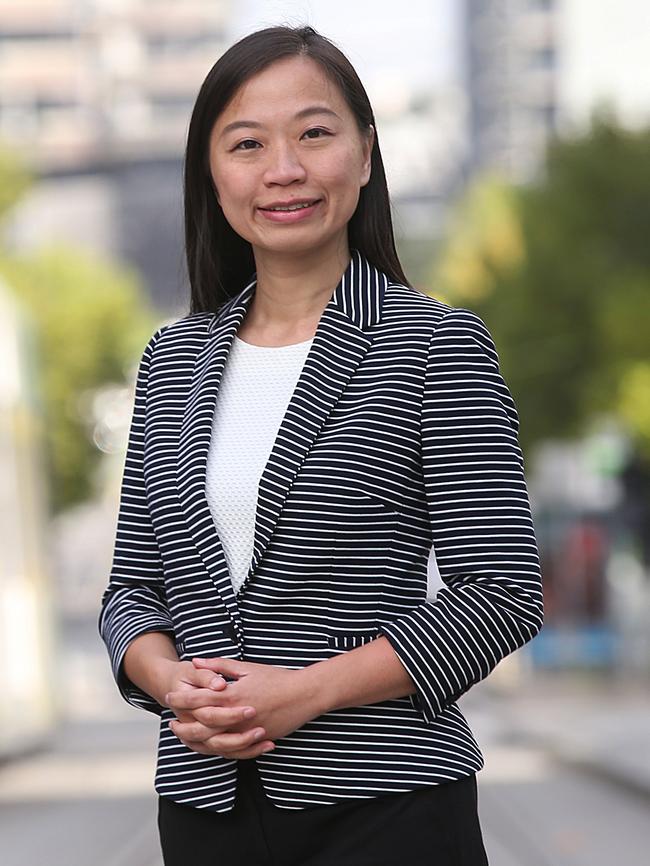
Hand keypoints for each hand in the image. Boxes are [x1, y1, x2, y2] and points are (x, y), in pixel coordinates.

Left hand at [166, 657, 318, 758]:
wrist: (303, 695)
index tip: (169, 695)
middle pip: (200, 725)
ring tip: (185, 736)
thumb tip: (196, 661)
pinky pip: (231, 751)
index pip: (198, 699)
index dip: (181, 698)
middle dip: (182, 723)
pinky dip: (216, 750)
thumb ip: (218, 665)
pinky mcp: (255, 741)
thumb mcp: (246, 668)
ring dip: (195, 740)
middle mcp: (236, 716)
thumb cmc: (275, 678)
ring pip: (213, 742)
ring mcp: (246, 731)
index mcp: (232, 695)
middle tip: (171, 722)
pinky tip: (208, 746)